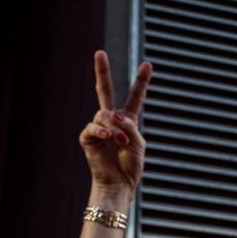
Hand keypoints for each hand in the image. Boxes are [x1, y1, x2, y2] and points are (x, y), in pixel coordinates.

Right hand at [84, 52, 149, 190]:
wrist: (119, 184)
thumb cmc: (130, 166)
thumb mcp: (138, 144)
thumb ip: (130, 127)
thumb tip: (115, 116)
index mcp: (128, 120)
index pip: (135, 97)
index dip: (141, 81)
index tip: (148, 64)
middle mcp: (112, 120)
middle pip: (105, 91)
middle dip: (102, 72)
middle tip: (99, 53)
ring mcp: (98, 128)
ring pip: (104, 114)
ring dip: (115, 127)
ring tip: (121, 142)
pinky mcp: (88, 139)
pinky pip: (92, 128)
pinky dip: (102, 131)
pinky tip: (108, 137)